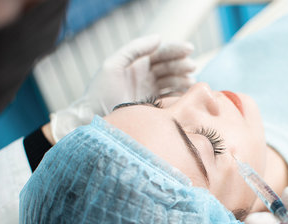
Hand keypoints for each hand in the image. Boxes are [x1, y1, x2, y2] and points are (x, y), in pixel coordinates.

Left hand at [49, 34, 194, 142]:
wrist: (94, 120)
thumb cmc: (100, 93)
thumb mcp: (113, 65)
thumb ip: (134, 49)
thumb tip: (159, 38)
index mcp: (138, 65)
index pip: (161, 53)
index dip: (175, 50)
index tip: (189, 49)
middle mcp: (147, 77)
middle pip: (170, 67)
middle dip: (182, 65)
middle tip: (192, 67)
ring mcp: (152, 92)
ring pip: (173, 82)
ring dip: (184, 79)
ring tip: (191, 81)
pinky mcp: (155, 108)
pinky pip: (171, 98)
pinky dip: (181, 95)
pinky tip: (188, 94)